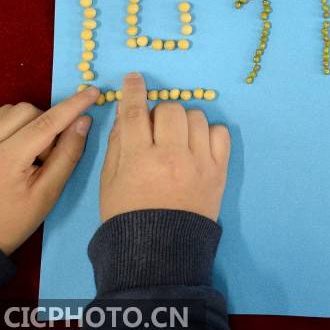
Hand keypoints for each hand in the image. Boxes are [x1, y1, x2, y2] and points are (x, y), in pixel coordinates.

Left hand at [0, 87, 97, 253]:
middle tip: (45, 154)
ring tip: (25, 153)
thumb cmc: (12, 219)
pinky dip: (9, 125)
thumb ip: (68, 154)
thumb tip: (84, 120)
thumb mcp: (48, 193)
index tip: (93, 92)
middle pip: (27, 111)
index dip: (73, 105)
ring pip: (9, 111)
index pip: (47, 123)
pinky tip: (10, 148)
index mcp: (5, 161)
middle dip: (46, 124)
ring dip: (27, 123)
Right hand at [100, 73, 228, 221]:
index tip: (135, 79)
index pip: (134, 112)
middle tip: (156, 131)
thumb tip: (126, 115)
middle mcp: (171, 156)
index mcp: (139, 159)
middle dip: (160, 114)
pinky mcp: (219, 170)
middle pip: (170, 110)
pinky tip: (198, 146)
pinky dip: (209, 133)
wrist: (161, 251)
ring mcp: (199, 162)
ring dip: (184, 122)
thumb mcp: (109, 182)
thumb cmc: (128, 216)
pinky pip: (220, 133)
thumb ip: (117, 145)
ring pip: (196, 117)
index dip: (133, 91)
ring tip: (177, 140)